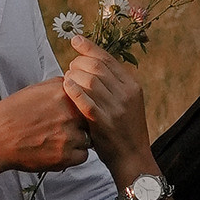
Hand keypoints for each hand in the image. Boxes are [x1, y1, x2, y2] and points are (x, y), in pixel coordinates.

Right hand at [0, 81, 90, 177]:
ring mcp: (69, 135)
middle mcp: (69, 112)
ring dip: (79, 140)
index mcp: (62, 93)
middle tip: (67, 128)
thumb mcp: (33, 90)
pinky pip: (83, 156)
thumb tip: (72, 84)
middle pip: (91, 118)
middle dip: (82, 124)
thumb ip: (56, 87)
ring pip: (89, 138)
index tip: (72, 113)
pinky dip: (74, 156)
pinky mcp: (66, 155)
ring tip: (60, 141)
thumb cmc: (10, 114)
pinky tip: (59, 151)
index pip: (87, 97)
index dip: (81, 107)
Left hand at [61, 42, 151, 183]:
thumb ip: (114, 85)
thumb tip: (92, 64)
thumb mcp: (127, 103)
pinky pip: (86, 101)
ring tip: (67, 79)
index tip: (75, 40)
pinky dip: (74, 90)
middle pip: (97, 67)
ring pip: (90, 80)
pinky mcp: (104, 122)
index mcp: (132, 86)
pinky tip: (66, 86)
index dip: (89, 48)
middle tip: (70, 67)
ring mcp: (116, 108)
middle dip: (79, 62)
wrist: (132, 158)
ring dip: (74, 76)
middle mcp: (126, 94)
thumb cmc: (125, 130)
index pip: (108, 59)